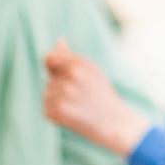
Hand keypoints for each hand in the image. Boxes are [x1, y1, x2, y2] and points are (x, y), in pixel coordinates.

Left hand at [43, 40, 150, 156]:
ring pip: (47, 94)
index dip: (52, 66)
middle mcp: (71, 78)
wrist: (117, 124)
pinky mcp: (57, 112)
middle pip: (50, 79)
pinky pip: (47, 109)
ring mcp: (63, 95)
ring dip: (58, 101)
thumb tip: (59, 40)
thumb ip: (71, 57)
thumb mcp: (93, 71)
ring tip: (79, 107)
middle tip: (83, 96)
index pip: (49, 58)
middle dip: (60, 86)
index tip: (62, 74)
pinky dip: (57, 114)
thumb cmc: (104, 96)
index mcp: (80, 65)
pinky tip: (73, 116)